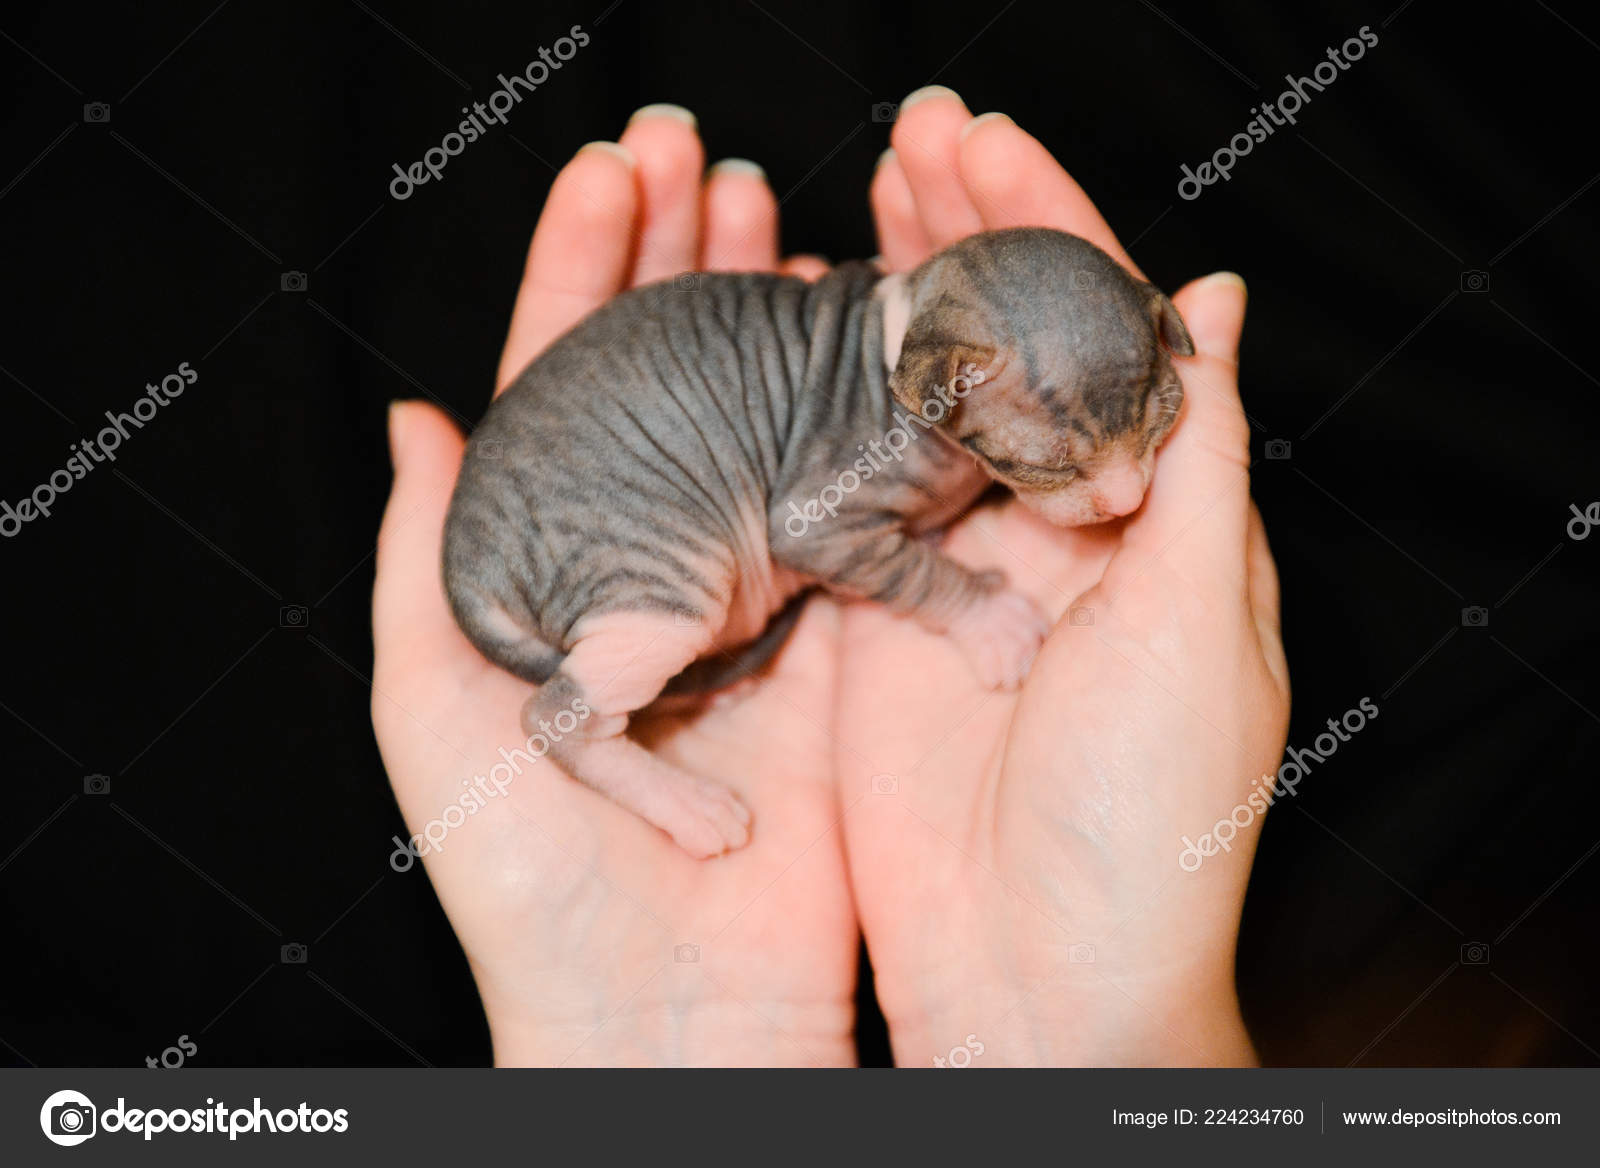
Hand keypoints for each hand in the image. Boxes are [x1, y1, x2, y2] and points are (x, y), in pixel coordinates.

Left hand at [372, 110, 856, 1065]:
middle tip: (707, 159)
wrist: (669, 1003)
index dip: (574, 270)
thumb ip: (419, 555)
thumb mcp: (428, 706)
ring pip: (756, 409)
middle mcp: (647, 554)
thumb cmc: (527, 877)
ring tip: (776, 213)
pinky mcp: (829, 634)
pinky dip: (848, 407)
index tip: (610, 173)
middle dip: (678, 260)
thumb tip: (414, 417)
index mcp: (545, 558)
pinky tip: (854, 330)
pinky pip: (843, 497)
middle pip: (663, 373)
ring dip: (764, 306)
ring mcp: (745, 586)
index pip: (553, 380)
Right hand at [838, 91, 1289, 1065]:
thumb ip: (1198, 461)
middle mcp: (1066, 530)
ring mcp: (969, 569)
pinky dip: (835, 402)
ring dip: (901, 293)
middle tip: (913, 139)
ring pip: (931, 396)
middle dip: (970, 236)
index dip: (1050, 233)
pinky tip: (803, 332)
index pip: (1106, 336)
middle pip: (1015, 345)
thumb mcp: (1200, 625)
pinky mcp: (887, 619)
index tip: (984, 147)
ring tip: (859, 196)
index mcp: (1159, 517)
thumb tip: (1215, 299)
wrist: (1042, 969)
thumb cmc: (1147, 817)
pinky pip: (862, 487)